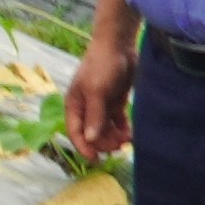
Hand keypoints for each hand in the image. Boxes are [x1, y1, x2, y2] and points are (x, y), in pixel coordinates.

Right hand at [59, 30, 135, 161]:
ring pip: (106, 129)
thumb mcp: (96, 90)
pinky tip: (130, 134)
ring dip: (114, 137)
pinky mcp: (115, 101)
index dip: (84, 147)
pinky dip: (122, 129)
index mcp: (75, 105)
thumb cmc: (101, 65)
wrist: (119, 45)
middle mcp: (86, 107)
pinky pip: (117, 121)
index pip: (75, 132)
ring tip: (126, 140)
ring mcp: (101, 105)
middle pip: (92, 133)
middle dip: (104, 142)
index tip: (96, 159)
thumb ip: (94, 115)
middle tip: (118, 147)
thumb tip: (91, 139)